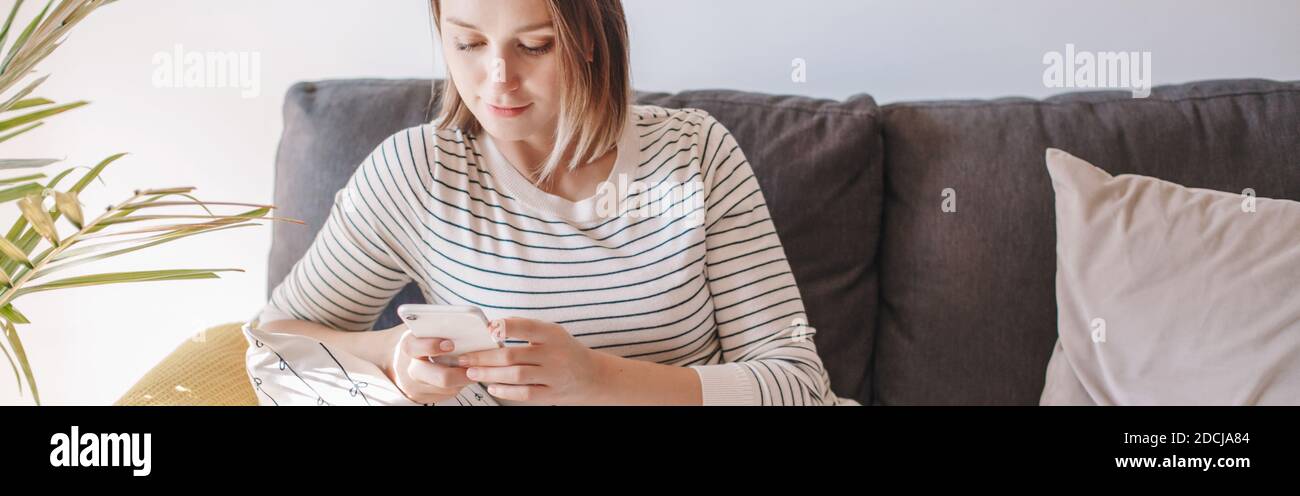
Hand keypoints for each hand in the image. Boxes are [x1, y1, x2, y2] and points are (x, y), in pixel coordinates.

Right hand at [380, 326, 473, 404]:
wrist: (391, 361)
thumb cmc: (415, 339)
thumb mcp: (420, 329)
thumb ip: (435, 326)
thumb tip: (465, 322)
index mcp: (408, 347)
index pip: (415, 347)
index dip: (432, 346)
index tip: (450, 344)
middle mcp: (411, 370)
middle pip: (441, 378)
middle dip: (462, 373)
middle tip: (474, 364)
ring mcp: (417, 387)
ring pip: (449, 388)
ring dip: (465, 378)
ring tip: (475, 367)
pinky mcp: (424, 398)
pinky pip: (448, 393)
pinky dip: (459, 383)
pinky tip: (463, 373)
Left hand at [455, 317, 608, 404]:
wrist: (594, 376)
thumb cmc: (566, 350)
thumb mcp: (553, 332)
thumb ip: (527, 326)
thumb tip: (495, 325)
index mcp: (553, 335)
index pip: (527, 327)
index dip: (505, 328)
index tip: (487, 330)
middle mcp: (554, 355)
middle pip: (513, 355)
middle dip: (484, 358)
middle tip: (465, 359)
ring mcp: (554, 376)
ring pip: (516, 376)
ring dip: (490, 375)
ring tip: (472, 373)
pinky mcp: (552, 395)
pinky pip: (525, 394)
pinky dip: (506, 391)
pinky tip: (492, 387)